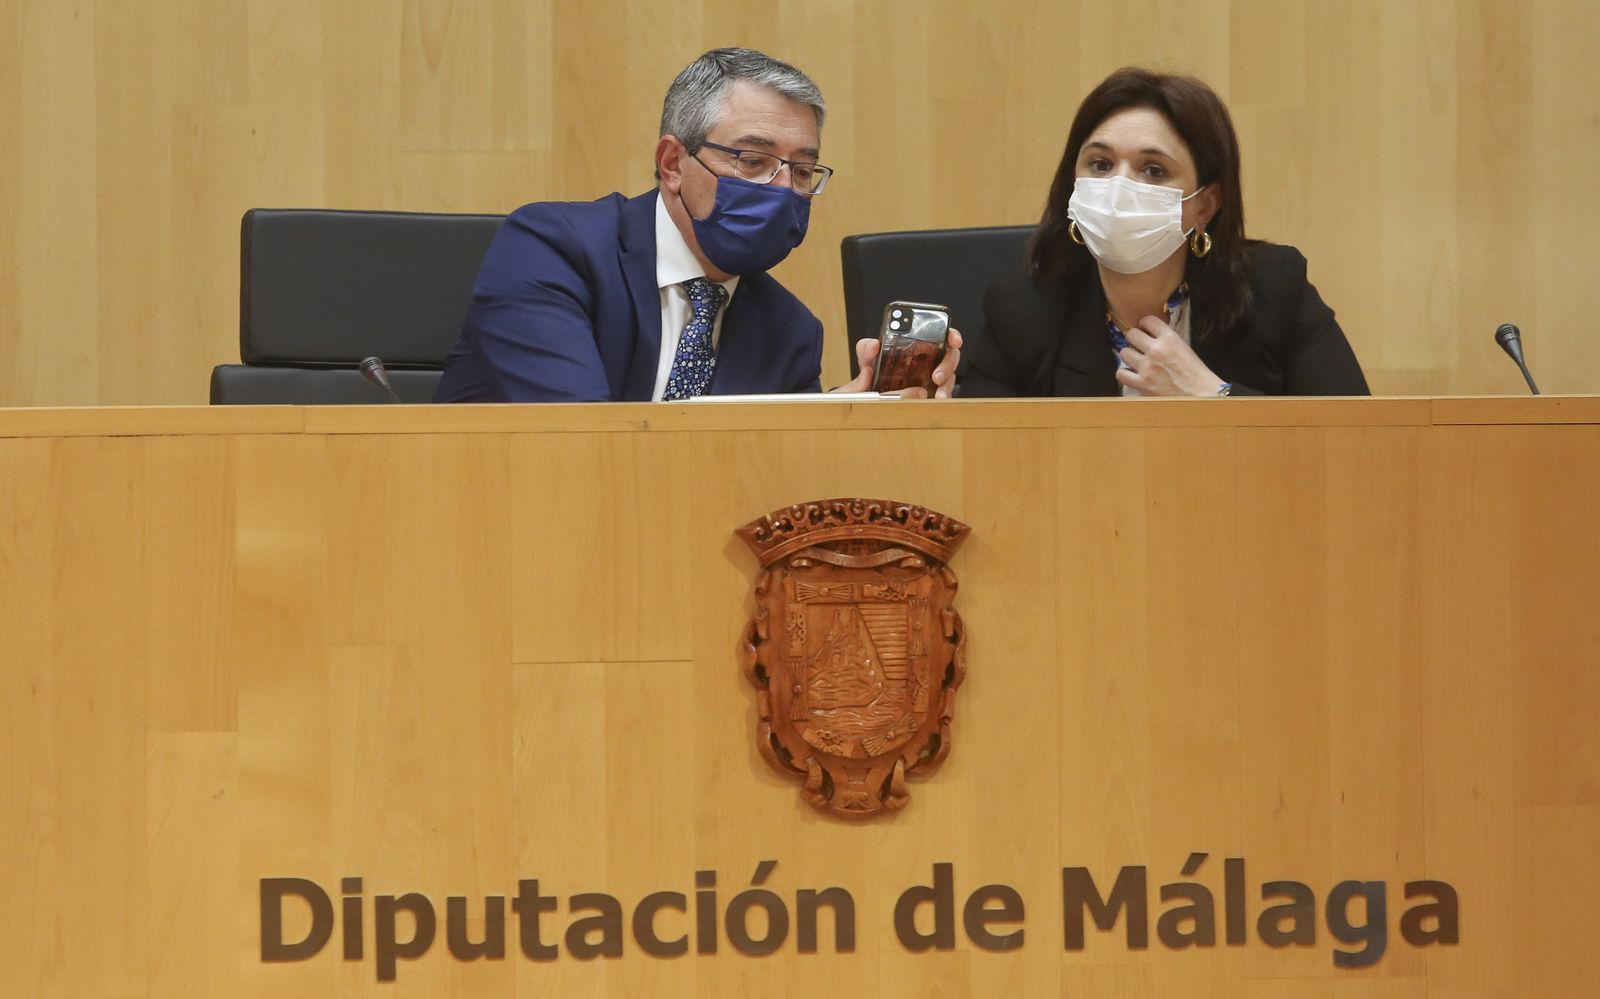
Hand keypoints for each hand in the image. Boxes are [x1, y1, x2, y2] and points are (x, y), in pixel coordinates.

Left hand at [833, 328, 963, 398]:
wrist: (866, 406)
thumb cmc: (867, 382)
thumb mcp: (865, 363)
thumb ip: (865, 352)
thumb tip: (874, 345)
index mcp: (911, 346)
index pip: (935, 334)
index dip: (948, 334)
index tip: (952, 338)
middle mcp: (925, 360)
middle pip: (948, 354)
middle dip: (948, 363)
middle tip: (936, 375)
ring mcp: (929, 378)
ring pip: (949, 375)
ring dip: (946, 383)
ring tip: (937, 394)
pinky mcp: (931, 395)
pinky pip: (944, 393)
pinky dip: (943, 396)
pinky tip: (936, 400)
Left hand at [1115, 316, 1223, 396]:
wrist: (1202, 395)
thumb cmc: (1196, 373)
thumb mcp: (1184, 347)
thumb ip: (1167, 340)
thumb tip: (1151, 335)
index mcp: (1170, 338)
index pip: (1147, 320)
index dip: (1144, 325)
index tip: (1145, 331)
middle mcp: (1156, 350)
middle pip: (1131, 334)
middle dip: (1134, 339)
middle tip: (1139, 346)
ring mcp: (1147, 367)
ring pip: (1124, 352)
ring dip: (1129, 356)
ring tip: (1136, 361)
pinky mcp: (1142, 383)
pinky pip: (1121, 373)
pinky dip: (1125, 374)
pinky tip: (1132, 375)